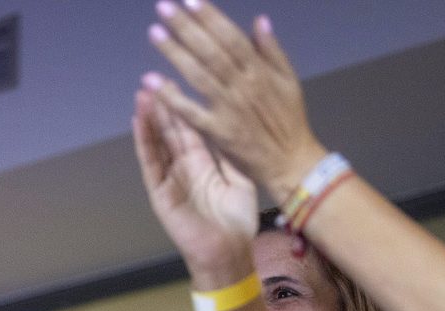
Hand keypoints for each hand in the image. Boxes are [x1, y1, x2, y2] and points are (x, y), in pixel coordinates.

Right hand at [132, 88, 258, 270]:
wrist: (228, 253)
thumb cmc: (236, 222)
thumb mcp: (240, 181)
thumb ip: (229, 156)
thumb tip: (225, 128)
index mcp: (203, 164)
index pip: (190, 130)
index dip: (183, 108)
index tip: (177, 82)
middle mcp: (183, 169)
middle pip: (170, 132)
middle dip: (162, 107)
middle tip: (153, 79)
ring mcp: (170, 180)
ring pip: (156, 144)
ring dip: (149, 119)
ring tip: (143, 93)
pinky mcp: (160, 193)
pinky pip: (150, 164)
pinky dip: (143, 143)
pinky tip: (138, 122)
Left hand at [145, 2, 325, 202]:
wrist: (291, 161)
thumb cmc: (290, 121)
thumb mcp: (289, 80)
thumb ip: (272, 50)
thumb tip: (259, 20)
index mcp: (259, 70)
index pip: (231, 37)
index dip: (210, 17)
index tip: (191, 0)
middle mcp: (242, 85)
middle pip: (210, 51)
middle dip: (187, 28)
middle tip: (164, 8)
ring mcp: (229, 108)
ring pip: (198, 75)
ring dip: (175, 54)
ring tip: (155, 34)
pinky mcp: (218, 131)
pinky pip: (191, 112)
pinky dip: (172, 97)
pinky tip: (153, 81)